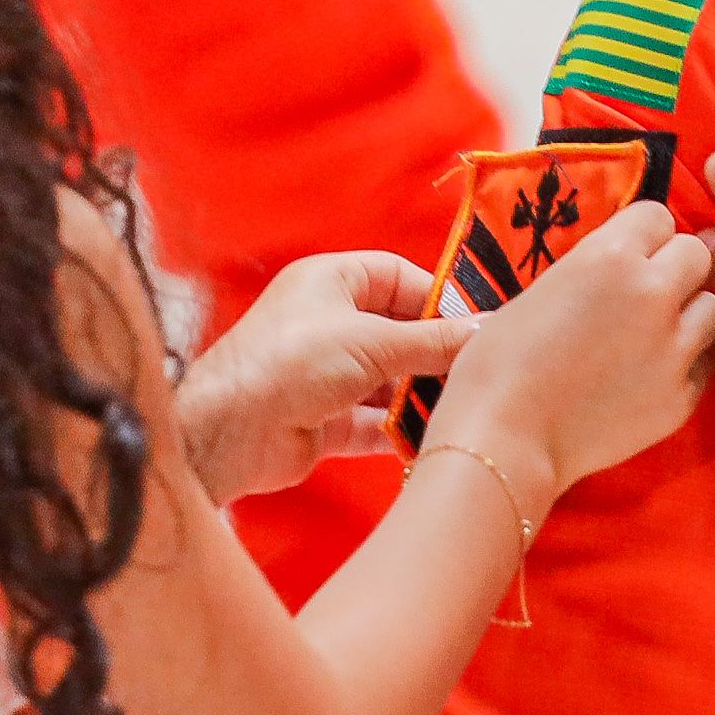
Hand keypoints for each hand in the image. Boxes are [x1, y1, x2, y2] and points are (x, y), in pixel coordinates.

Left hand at [174, 251, 471, 503]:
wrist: (228, 431)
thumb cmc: (291, 363)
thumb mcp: (372, 342)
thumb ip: (433, 342)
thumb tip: (486, 333)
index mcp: (330, 281)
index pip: (398, 277)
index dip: (438, 298)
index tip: (479, 324)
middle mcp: (327, 322)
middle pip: (398, 331)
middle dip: (434, 352)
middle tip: (478, 371)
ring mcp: (324, 373)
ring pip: (388, 380)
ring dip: (419, 394)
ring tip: (462, 406)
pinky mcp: (323, 419)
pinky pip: (373, 421)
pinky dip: (399, 429)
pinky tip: (431, 437)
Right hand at [416, 201, 714, 510]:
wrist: (504, 438)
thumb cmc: (497, 363)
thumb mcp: (540, 289)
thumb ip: (593, 268)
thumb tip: (619, 265)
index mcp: (612, 256)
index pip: (660, 217)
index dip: (645, 237)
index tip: (632, 255)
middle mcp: (654, 294)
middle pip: (698, 256)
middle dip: (676, 270)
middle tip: (647, 295)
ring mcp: (675, 349)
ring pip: (713, 310)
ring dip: (689, 316)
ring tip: (654, 337)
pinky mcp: (683, 397)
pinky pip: (703, 365)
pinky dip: (684, 367)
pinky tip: (648, 378)